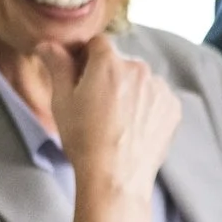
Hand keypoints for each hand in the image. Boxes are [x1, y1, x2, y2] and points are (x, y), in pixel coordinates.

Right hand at [16, 36, 180, 221]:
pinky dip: (147, 106)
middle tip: (96, 106)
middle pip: (120, 62)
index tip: (80, 77)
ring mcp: (160, 89)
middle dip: (108, 76)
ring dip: (130, 90)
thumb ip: (57, 65)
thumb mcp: (62, 101)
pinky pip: (156, 97)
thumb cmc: (84, 140)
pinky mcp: (173, 108)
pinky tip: (133, 127)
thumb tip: (49, 44)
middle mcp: (140, 69)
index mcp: (110, 62)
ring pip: (140, 80)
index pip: (96, 43)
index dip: (85, 57)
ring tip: (116, 121)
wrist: (115, 178)